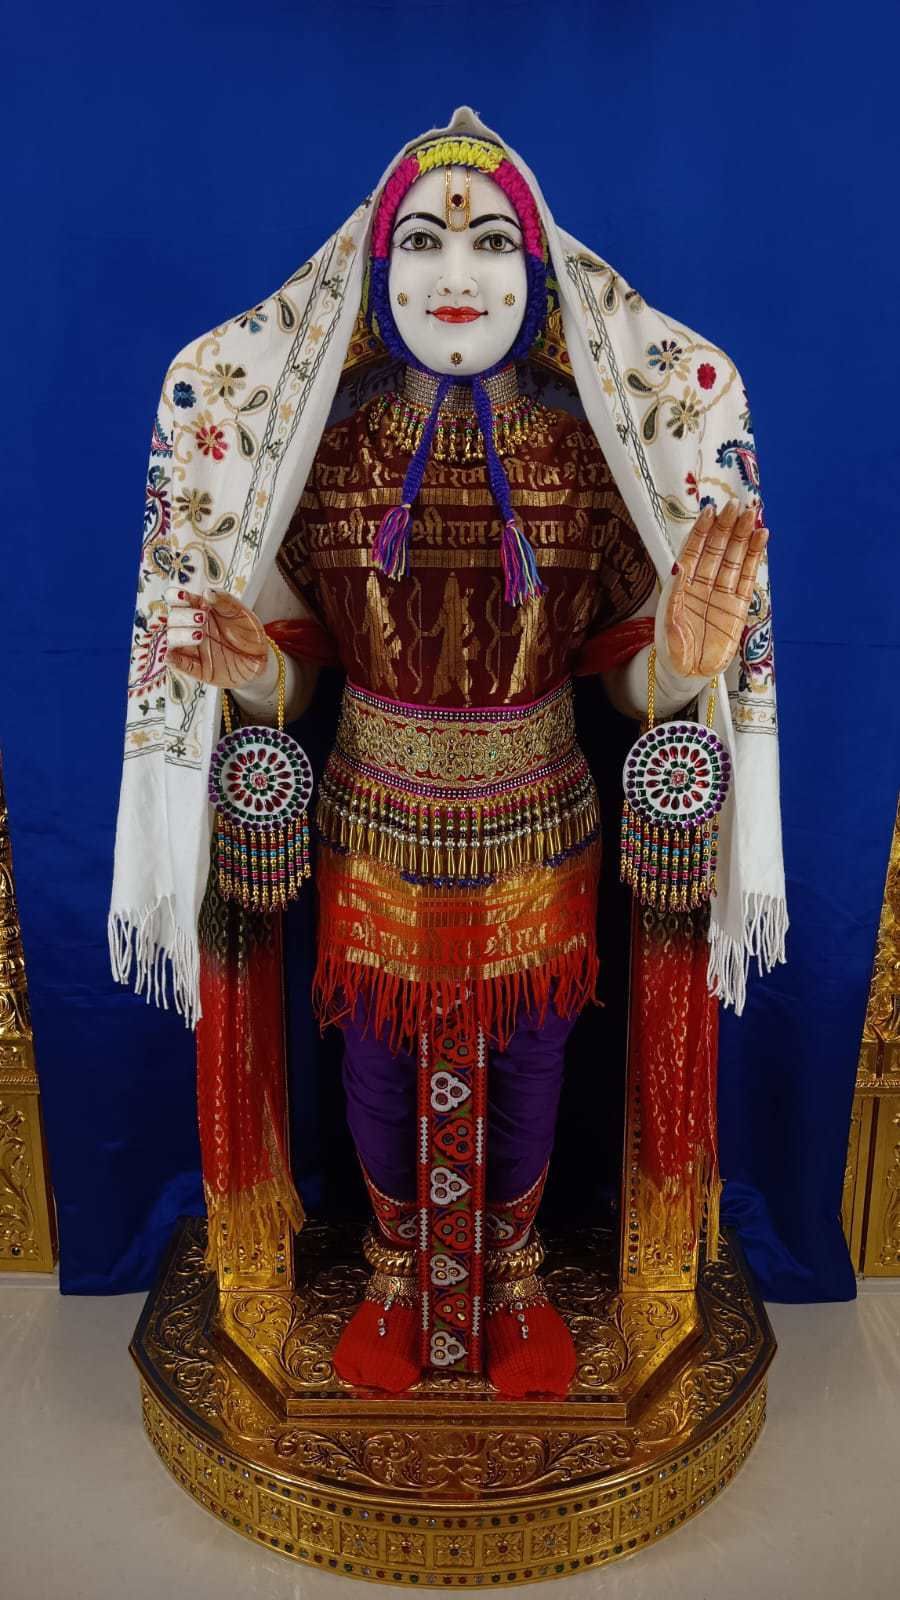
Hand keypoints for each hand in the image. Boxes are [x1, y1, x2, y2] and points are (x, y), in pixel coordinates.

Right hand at [164, 585, 270, 688]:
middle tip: (202, 618)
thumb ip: (225, 601)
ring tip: (200, 635)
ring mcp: (192, 648)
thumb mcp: (242, 614)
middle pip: (173, 618)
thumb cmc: (249, 633)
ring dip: (180, 636)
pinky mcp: (196, 668)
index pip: (178, 600)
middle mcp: (192, 627)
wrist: (261, 660)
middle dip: (183, 617)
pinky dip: (172, 659)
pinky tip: (171, 655)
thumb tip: (207, 592)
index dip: (175, 597)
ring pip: (171, 639)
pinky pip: (177, 663)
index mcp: (200, 610)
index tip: (184, 598)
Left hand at [661, 500, 768, 677]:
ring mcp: (722, 592)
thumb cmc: (672, 649)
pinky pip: (748, 576)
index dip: (703, 531)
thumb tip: (678, 566)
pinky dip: (755, 557)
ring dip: (743, 536)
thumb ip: (675, 595)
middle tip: (737, 505)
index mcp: (682, 584)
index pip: (694, 550)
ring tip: (752, 515)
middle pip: (717, 549)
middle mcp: (703, 584)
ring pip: (734, 558)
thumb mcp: (668, 623)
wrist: (687, 673)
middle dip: (727, 527)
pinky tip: (761, 537)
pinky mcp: (738, 606)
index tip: (711, 511)